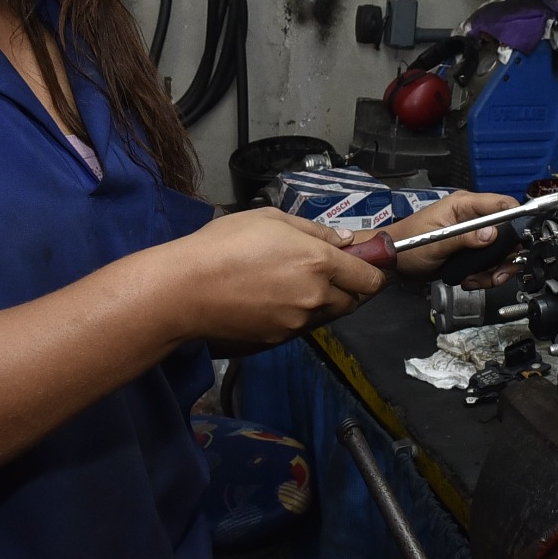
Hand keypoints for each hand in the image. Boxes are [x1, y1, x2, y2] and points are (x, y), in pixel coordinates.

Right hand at [164, 209, 385, 345]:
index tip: (365, 265)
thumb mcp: (271, 220)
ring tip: (296, 284)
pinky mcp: (279, 339)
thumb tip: (345, 241)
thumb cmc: (223, 244)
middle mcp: (315, 295)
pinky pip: (303, 327)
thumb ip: (315, 231)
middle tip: (328, 272)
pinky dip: (300, 316)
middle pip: (353, 301)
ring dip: (325, 303)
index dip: (372, 271)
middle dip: (349, 288)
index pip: (370, 278)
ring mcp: (297, 322)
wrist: (184, 290)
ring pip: (328, 316)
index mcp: (319, 261)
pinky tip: (276, 300)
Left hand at [382, 191, 519, 287]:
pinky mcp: (470, 252)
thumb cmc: (406, 245)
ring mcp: (472, 236)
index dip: (517, 221)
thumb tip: (492, 235)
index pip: (503, 204)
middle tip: (499, 273)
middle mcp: (472, 218)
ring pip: (501, 252)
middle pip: (507, 232)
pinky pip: (489, 263)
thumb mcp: (435, 242)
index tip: (521, 244)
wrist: (392, 264)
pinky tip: (470, 280)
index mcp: (464, 205)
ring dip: (495, 269)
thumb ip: (464, 238)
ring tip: (481, 279)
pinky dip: (485, 275)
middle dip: (507, 256)